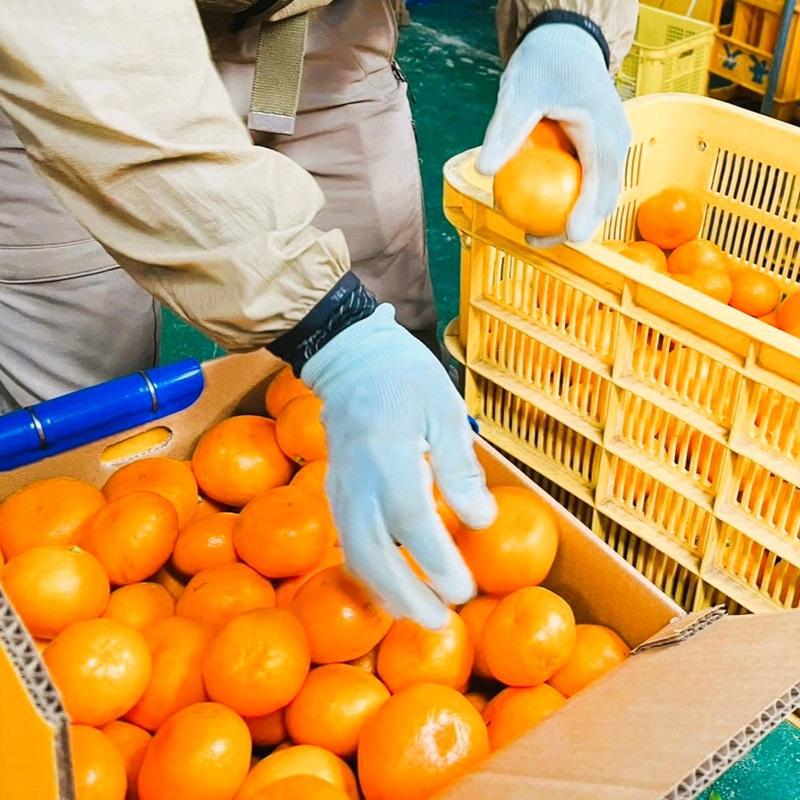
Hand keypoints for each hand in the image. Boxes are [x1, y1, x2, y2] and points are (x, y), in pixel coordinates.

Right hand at [302, 304, 496, 627]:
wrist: (351, 357)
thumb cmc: (404, 375)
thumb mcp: (444, 409)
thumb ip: (459, 468)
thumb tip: (480, 520)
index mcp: (388, 453)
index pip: (411, 521)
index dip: (436, 561)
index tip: (462, 589)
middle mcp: (357, 478)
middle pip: (373, 552)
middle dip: (406, 594)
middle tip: (439, 621)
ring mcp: (339, 487)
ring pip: (353, 553)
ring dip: (384, 590)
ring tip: (417, 614)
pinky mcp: (334, 491)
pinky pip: (346, 540)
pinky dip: (367, 570)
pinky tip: (390, 585)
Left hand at [476, 23, 630, 246]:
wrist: (567, 39)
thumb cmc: (545, 61)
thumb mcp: (520, 92)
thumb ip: (505, 131)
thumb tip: (484, 170)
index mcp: (603, 129)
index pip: (600, 179)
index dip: (588, 212)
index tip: (571, 236)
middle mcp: (615, 140)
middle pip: (603, 195)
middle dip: (577, 226)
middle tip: (536, 240)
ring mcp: (611, 144)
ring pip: (598, 192)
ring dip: (572, 216)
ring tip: (532, 232)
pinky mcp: (600, 147)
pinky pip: (588, 180)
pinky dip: (568, 199)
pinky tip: (536, 208)